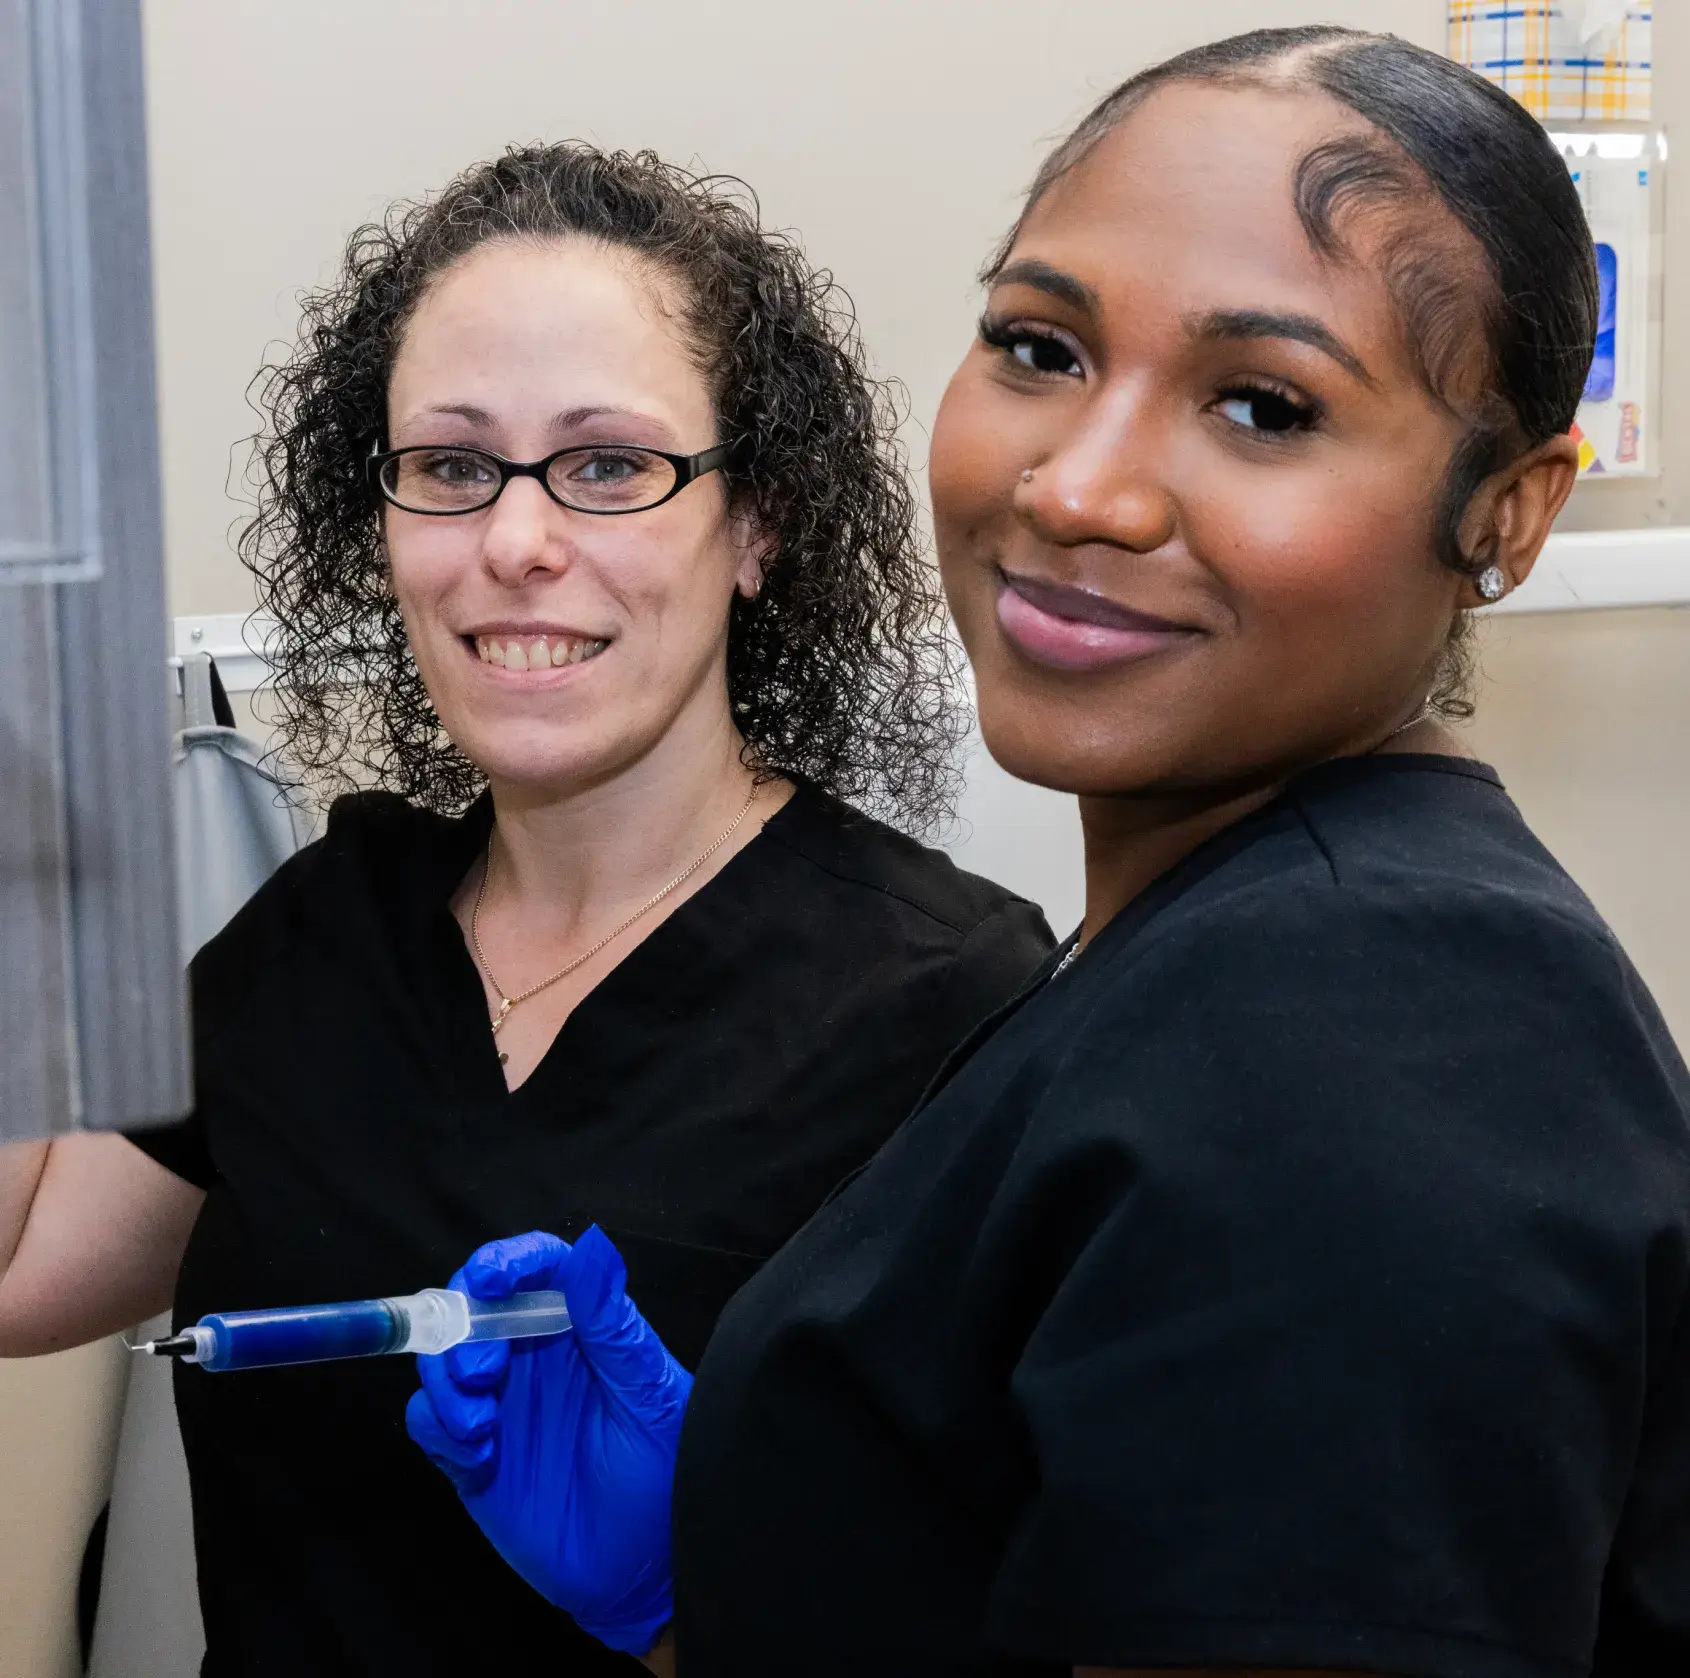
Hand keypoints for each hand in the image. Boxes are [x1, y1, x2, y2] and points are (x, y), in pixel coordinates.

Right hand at [406, 1225, 690, 1655]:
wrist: (644, 1567)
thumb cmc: (665, 1469)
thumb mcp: (647, 1393)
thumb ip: (612, 1323)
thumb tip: (592, 1248)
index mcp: (580, 1327)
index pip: (538, 1268)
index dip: (507, 1260)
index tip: (487, 1278)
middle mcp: (533, 1355)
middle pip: (471, 1306)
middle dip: (462, 1327)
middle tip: (486, 1373)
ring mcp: (499, 1403)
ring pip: (440, 1360)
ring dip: (446, 1383)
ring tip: (483, 1427)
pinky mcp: (471, 1454)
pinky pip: (428, 1422)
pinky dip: (439, 1430)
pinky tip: (481, 1460)